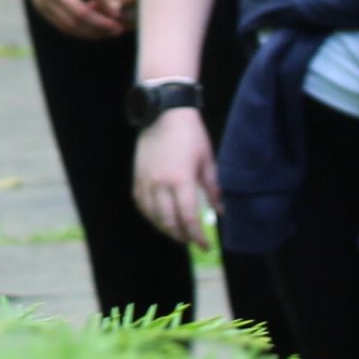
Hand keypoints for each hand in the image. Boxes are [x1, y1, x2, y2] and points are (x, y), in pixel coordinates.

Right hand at [24, 0, 133, 39]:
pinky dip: (80, 33)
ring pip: (71, 24)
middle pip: (80, 11)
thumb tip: (116, 2)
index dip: (108, 4)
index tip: (120, 12)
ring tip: (109, 33)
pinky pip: (62, 26)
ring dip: (92, 32)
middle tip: (118, 29)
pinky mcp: (41, 9)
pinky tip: (94, 32)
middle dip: (102, 23)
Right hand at [132, 109, 218, 248]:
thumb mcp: (208, 161)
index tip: (206, 245)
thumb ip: (214, 189)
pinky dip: (150, 216)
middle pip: (169, 222)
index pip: (188, 219)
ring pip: (153, 217)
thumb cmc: (191, 135)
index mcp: (181, 181)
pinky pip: (141, 204)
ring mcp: (146, 181)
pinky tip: (159, 217)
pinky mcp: (137, 176)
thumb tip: (222, 212)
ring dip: (166, 229)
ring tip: (178, 232)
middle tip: (192, 240)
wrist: (164, 112)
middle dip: (182, 236)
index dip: (197, 237)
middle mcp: (160, 184)